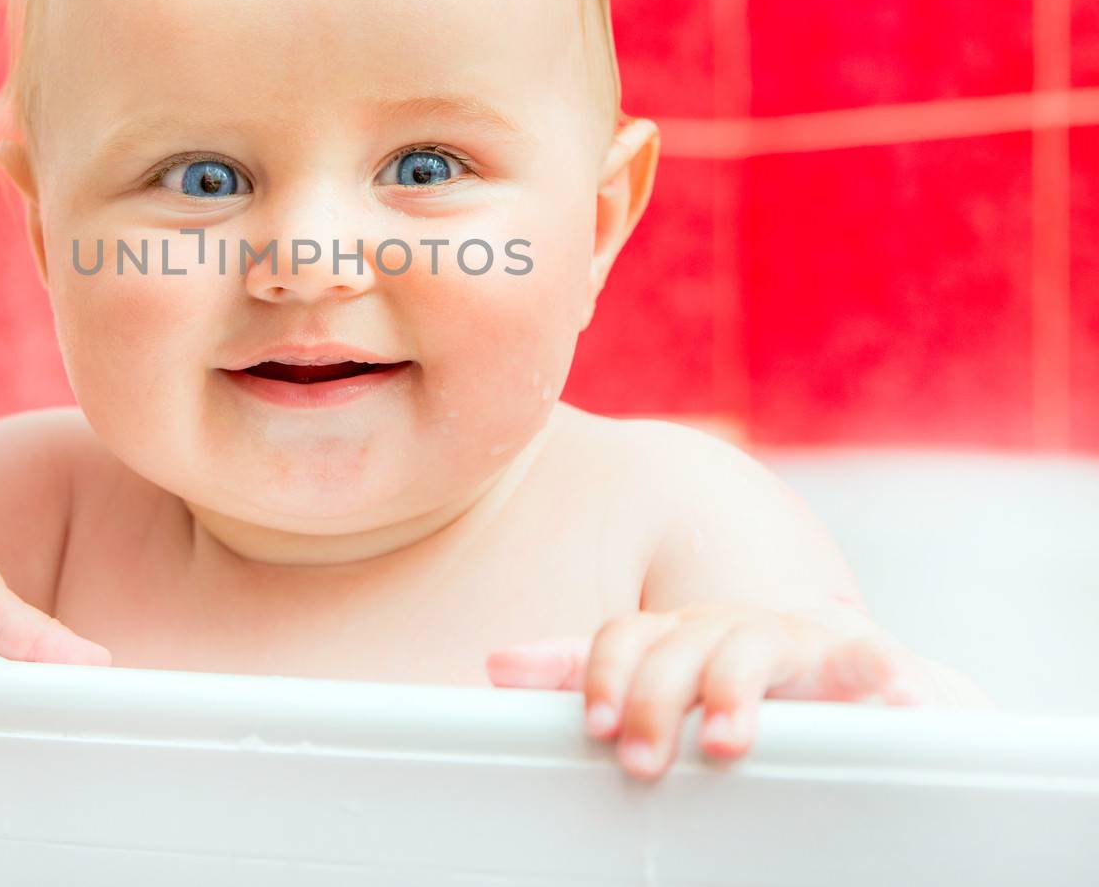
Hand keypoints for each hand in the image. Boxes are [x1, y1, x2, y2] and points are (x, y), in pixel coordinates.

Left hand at [486, 603, 934, 780]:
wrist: (851, 676)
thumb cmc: (733, 681)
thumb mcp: (657, 677)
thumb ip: (582, 672)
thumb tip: (496, 665)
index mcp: (675, 633)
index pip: (625, 637)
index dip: (604, 675)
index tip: (592, 725)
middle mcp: (726, 627)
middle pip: (679, 648)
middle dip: (656, 701)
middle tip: (641, 758)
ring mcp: (792, 639)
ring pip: (752, 651)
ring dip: (735, 694)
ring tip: (726, 743)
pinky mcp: (864, 659)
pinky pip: (871, 661)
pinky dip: (880, 677)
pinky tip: (889, 702)